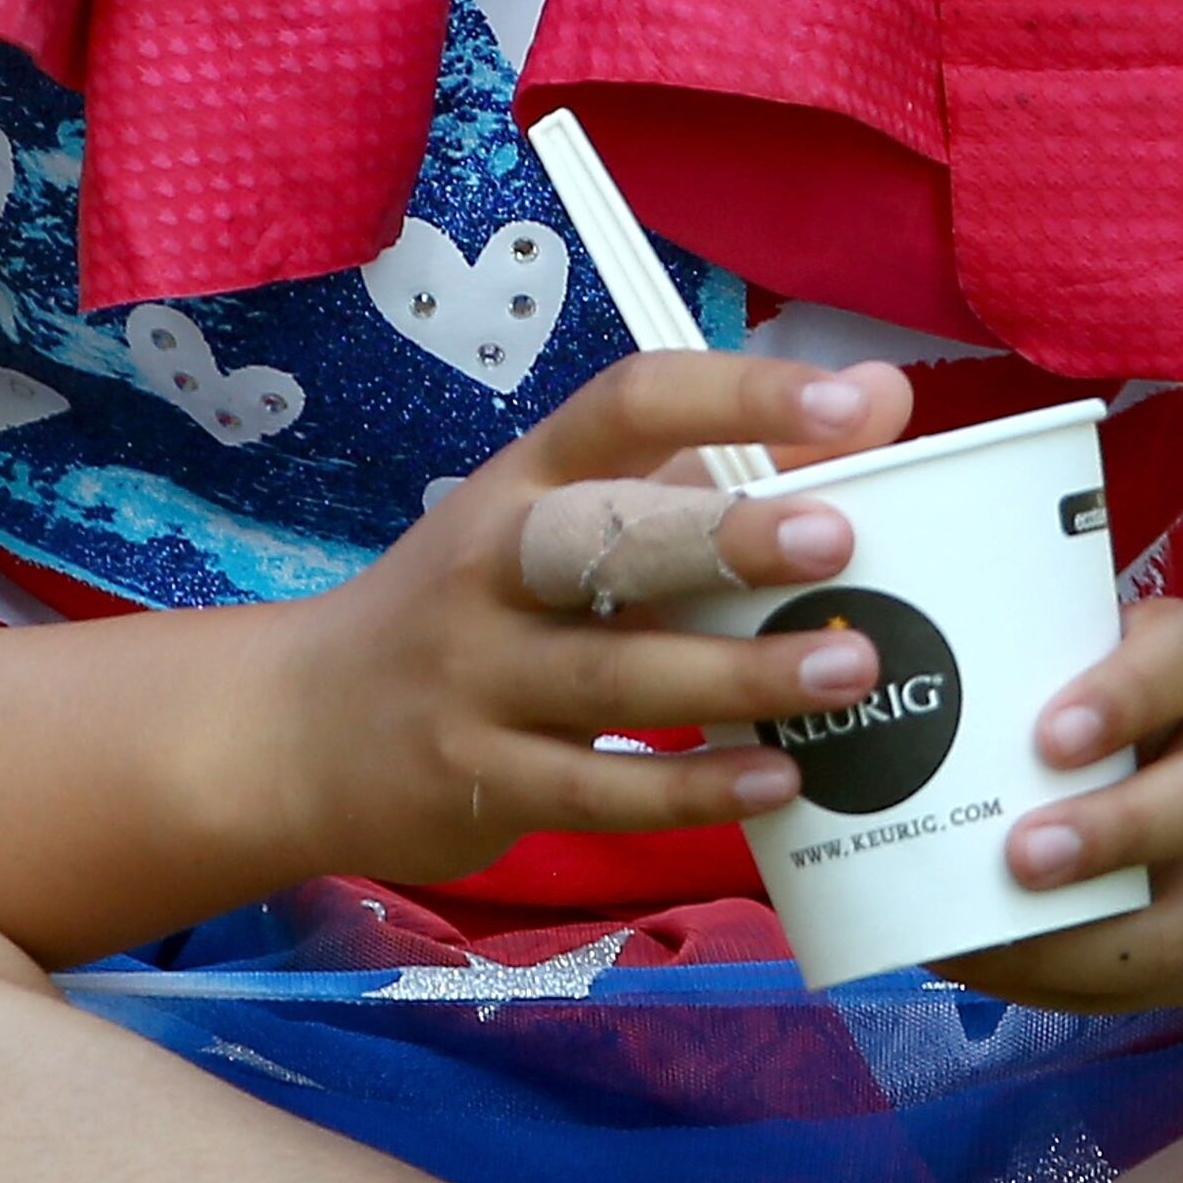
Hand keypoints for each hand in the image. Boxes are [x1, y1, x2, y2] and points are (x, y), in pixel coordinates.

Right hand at [254, 352, 914, 895]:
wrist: (300, 728)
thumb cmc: (475, 607)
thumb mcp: (565, 522)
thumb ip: (713, 471)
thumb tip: (883, 407)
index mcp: (527, 479)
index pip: (629, 405)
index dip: (741, 394)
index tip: (855, 406)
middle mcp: (494, 563)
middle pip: (611, 537)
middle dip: (726, 534)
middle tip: (840, 539)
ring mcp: (476, 675)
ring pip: (613, 672)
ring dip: (737, 674)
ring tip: (848, 671)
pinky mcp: (476, 778)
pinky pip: (595, 787)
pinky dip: (689, 788)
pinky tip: (776, 781)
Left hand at [931, 604, 1182, 1012]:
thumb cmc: (1107, 724)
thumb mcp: (1078, 671)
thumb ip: (1004, 677)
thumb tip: (859, 704)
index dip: (1126, 695)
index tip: (1048, 735)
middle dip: (1117, 831)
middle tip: (1022, 856)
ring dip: (1095, 940)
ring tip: (999, 945)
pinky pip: (1164, 982)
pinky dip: (1073, 983)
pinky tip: (996, 967)